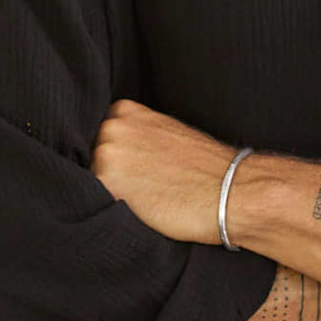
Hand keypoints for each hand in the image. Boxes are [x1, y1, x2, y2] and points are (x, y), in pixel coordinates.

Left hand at [90, 98, 239, 244]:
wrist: (229, 190)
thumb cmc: (205, 168)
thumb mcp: (167, 134)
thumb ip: (136, 137)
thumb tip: (115, 155)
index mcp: (126, 111)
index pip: (99, 138)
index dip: (116, 157)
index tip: (136, 169)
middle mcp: (111, 126)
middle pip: (91, 157)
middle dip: (109, 173)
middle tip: (142, 187)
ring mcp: (106, 153)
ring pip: (91, 180)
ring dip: (108, 191)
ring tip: (143, 199)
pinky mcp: (107, 184)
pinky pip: (93, 201)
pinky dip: (109, 208)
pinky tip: (138, 210)